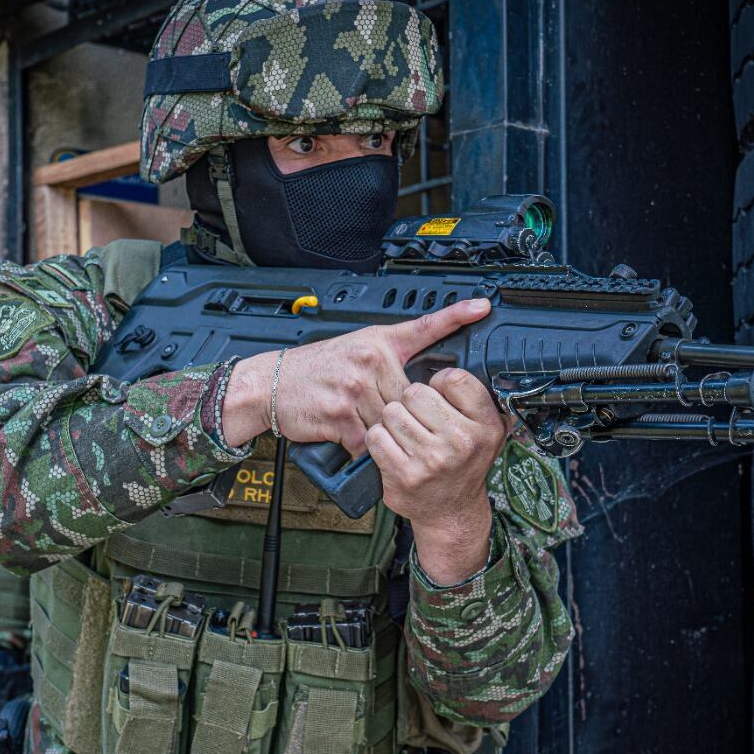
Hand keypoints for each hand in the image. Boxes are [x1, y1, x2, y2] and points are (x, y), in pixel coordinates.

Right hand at [222, 298, 492, 452]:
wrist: (270, 385)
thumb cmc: (314, 370)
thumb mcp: (354, 347)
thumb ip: (390, 356)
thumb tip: (421, 382)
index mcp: (377, 343)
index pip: (423, 328)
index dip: (455, 316)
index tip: (482, 306)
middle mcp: (369, 360)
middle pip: (410, 396)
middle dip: (399, 412)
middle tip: (371, 410)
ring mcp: (356, 387)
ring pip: (391, 422)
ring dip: (380, 432)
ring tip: (356, 421)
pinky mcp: (342, 415)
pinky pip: (368, 442)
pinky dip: (360, 446)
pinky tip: (345, 434)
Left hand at [367, 368, 503, 584]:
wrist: (451, 511)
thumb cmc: (464, 463)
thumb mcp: (486, 429)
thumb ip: (476, 396)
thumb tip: (465, 343)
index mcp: (485, 425)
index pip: (453, 377)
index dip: (439, 382)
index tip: (439, 394)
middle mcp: (461, 442)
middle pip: (415, 392)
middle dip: (412, 402)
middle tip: (420, 420)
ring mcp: (431, 460)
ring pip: (392, 412)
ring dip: (393, 420)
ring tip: (406, 435)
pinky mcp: (403, 474)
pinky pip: (376, 436)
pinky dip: (379, 440)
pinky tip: (393, 449)